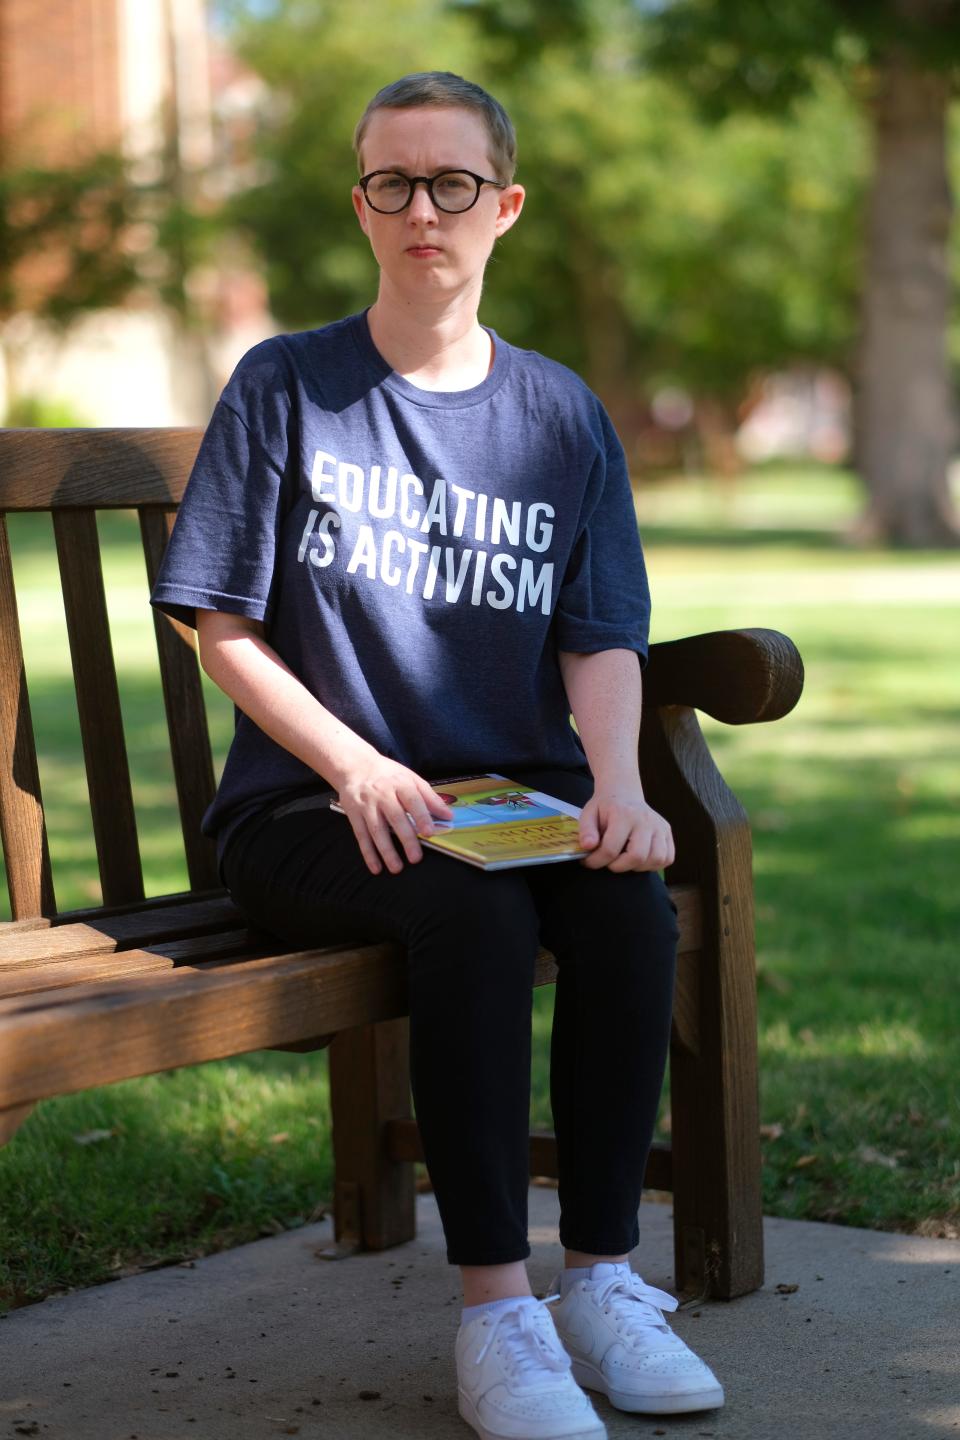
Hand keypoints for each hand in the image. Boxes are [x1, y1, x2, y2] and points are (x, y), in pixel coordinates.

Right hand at [335, 755, 454, 875]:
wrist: (355, 766)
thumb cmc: (388, 775)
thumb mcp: (410, 778)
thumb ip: (429, 797)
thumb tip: (448, 816)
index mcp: (400, 783)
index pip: (412, 799)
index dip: (421, 816)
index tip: (429, 832)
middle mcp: (382, 793)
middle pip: (395, 817)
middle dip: (406, 838)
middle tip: (416, 858)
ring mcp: (367, 805)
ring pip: (376, 830)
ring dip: (386, 850)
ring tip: (397, 868)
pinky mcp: (354, 814)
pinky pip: (361, 836)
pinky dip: (368, 853)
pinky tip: (376, 868)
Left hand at [578, 785, 674, 872]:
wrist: (624, 793)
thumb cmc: (605, 808)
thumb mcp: (588, 813)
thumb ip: (586, 830)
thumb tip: (588, 846)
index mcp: (624, 814)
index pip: (611, 848)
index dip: (597, 861)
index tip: (589, 861)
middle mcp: (645, 820)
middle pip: (637, 856)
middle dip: (619, 866)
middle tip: (609, 862)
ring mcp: (660, 826)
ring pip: (656, 859)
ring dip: (637, 867)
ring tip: (624, 860)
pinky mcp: (668, 832)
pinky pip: (667, 858)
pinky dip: (653, 864)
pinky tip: (639, 859)